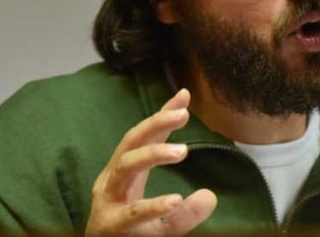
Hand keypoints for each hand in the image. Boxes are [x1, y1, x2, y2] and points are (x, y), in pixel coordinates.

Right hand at [86, 88, 216, 235]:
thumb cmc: (130, 235)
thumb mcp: (161, 218)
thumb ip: (183, 210)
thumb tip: (211, 196)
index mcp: (123, 173)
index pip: (142, 137)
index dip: (161, 116)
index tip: (184, 97)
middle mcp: (112, 182)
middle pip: (130, 142)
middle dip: (155, 124)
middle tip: (183, 115)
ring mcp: (108, 202)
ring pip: (125, 168)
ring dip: (152, 154)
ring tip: (182, 151)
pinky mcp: (111, 226)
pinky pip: (132, 213)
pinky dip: (153, 205)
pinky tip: (175, 200)